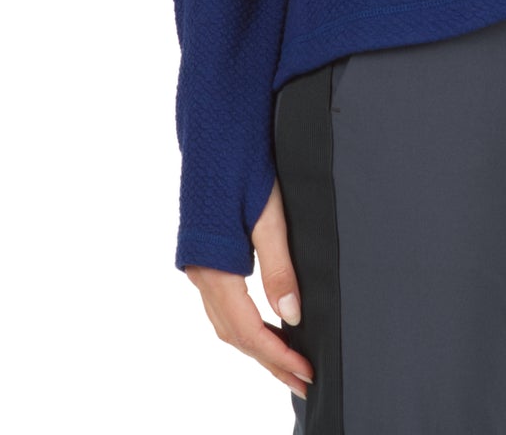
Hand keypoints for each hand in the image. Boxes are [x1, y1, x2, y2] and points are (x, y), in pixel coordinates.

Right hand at [183, 178, 313, 398]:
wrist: (214, 125)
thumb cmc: (241, 161)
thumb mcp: (268, 212)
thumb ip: (279, 266)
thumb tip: (292, 314)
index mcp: (215, 267)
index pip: (248, 329)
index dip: (278, 355)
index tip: (307, 371)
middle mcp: (201, 272)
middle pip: (235, 334)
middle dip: (269, 360)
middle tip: (303, 380)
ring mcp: (199, 265)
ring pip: (226, 322)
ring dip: (256, 346)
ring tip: (288, 361)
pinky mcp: (204, 254)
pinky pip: (222, 304)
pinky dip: (244, 323)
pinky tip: (265, 322)